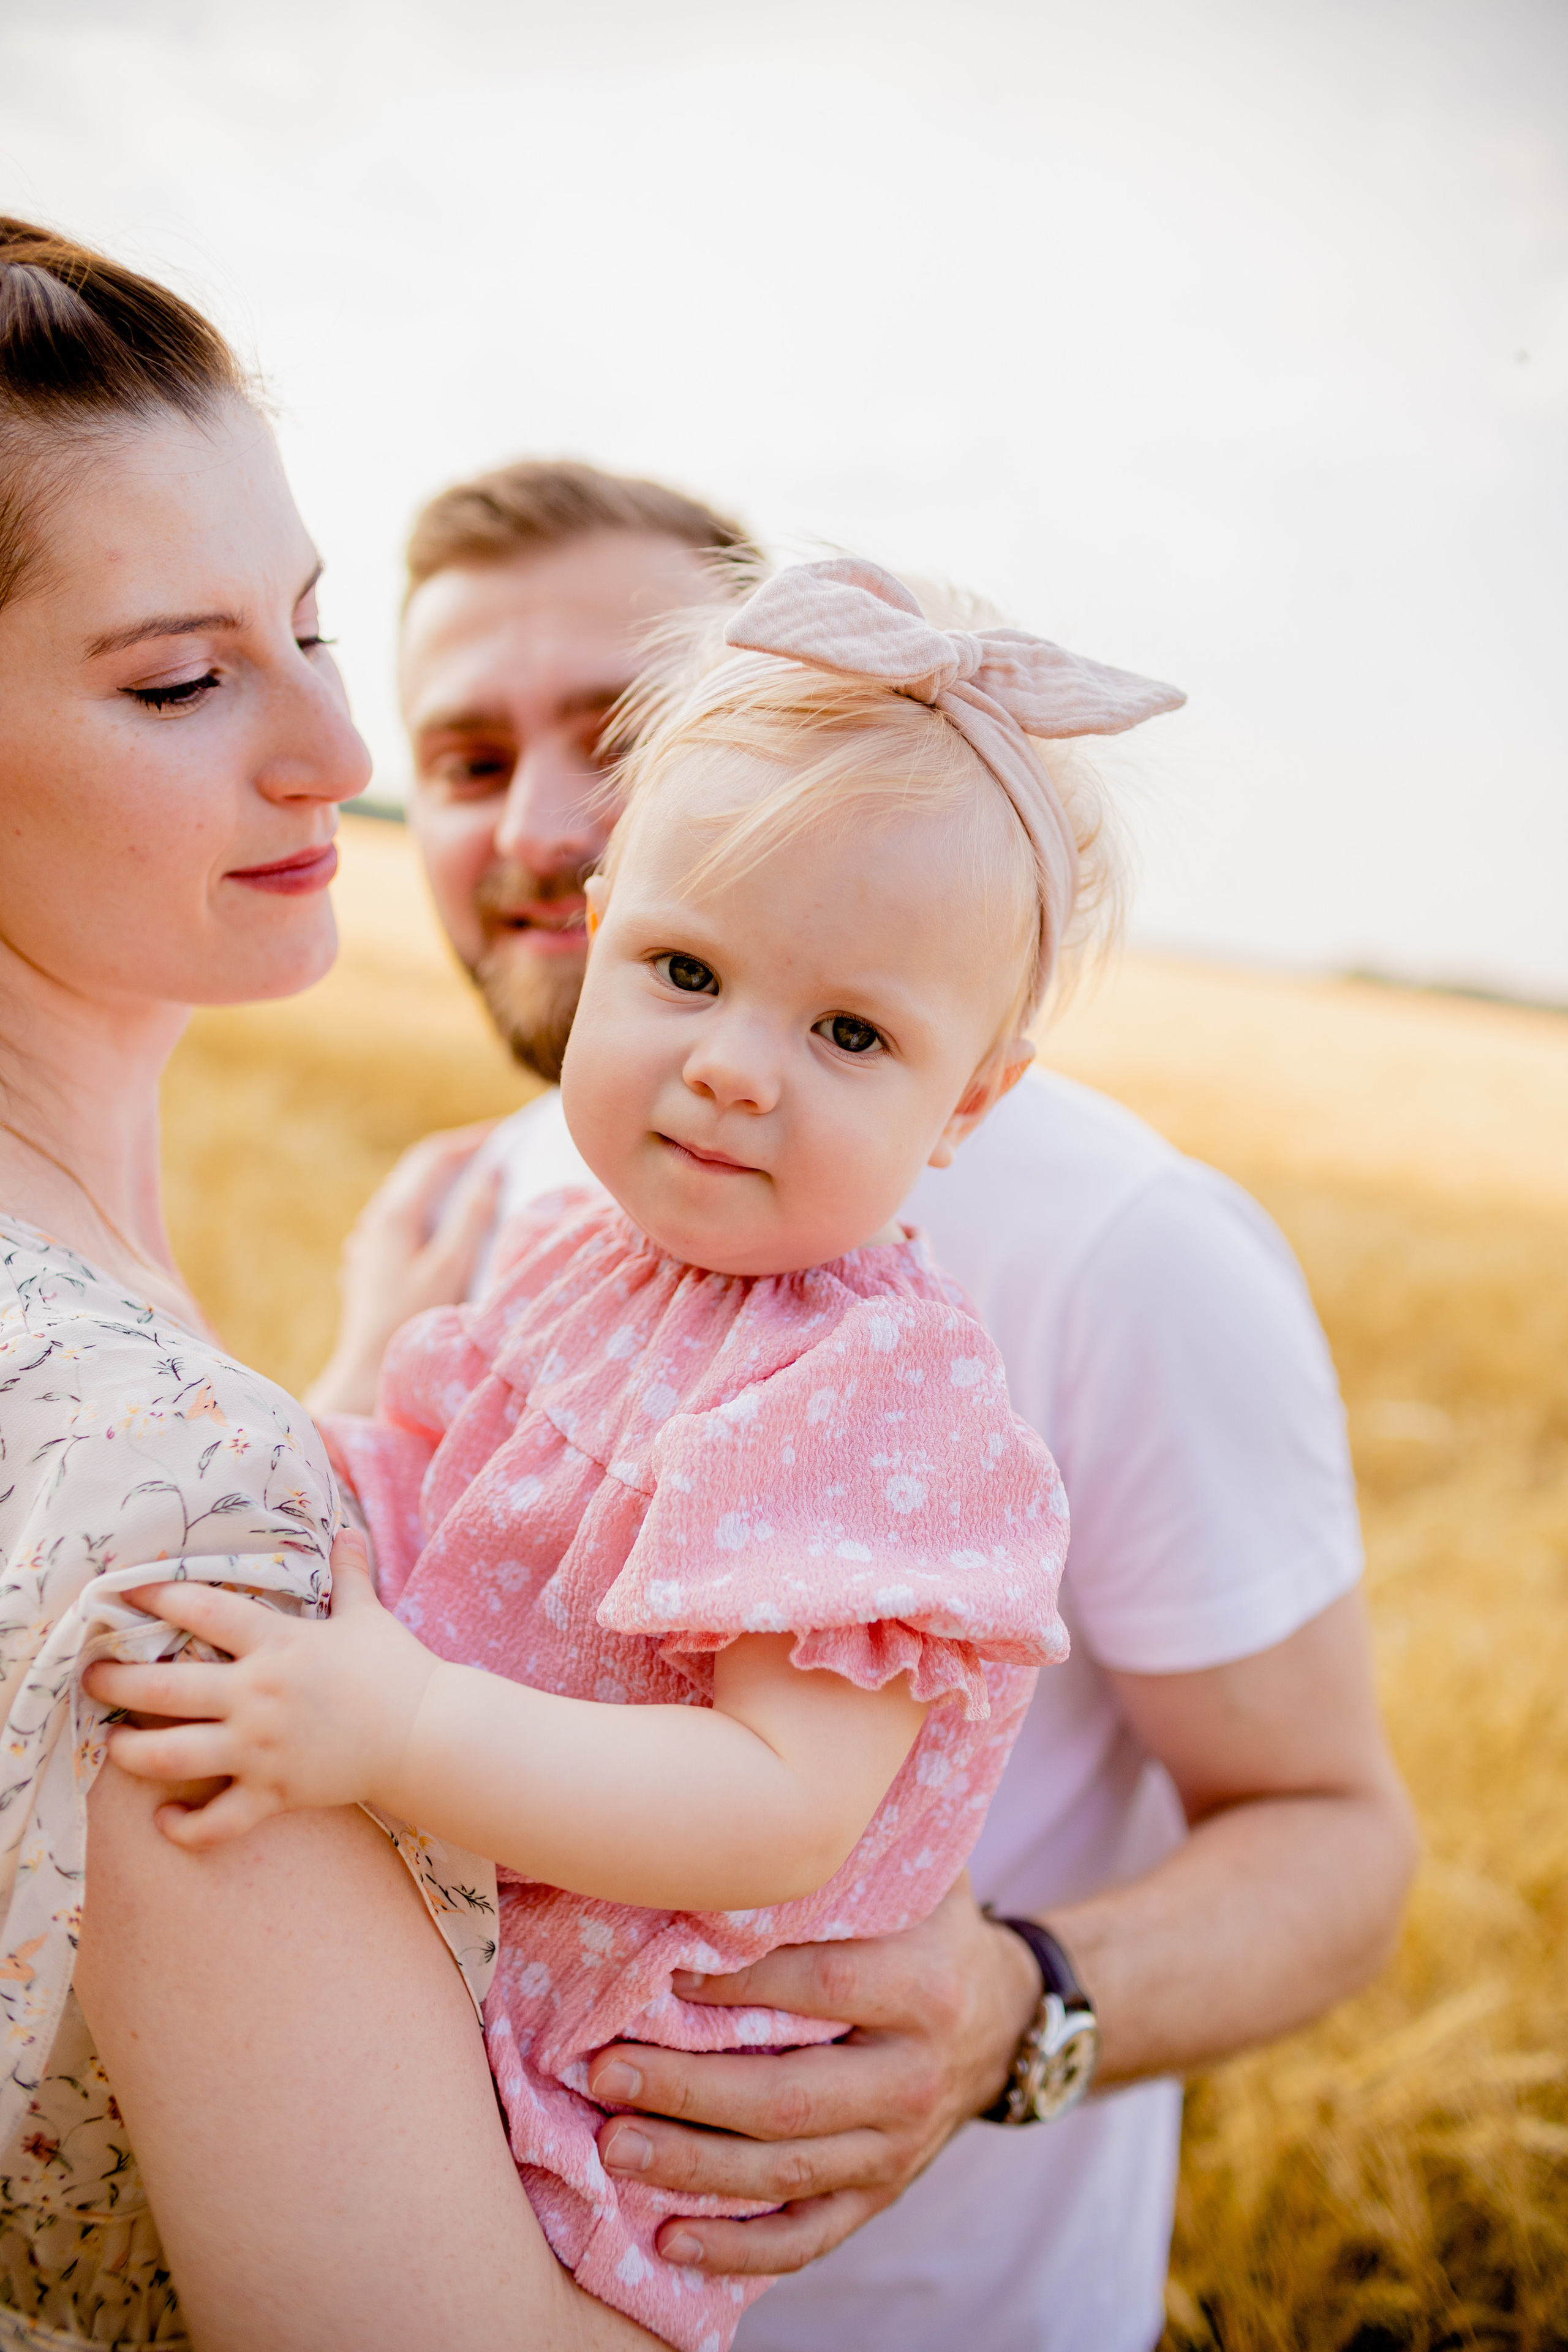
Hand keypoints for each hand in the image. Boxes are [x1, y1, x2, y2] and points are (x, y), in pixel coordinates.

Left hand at [82, 1532, 438, 1847]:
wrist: (425, 1734)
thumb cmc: (395, 1669)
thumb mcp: (368, 1614)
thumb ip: (349, 1572)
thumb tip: (347, 1528)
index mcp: (276, 1644)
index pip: (200, 1609)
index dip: (154, 1596)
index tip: (120, 1592)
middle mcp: (257, 1695)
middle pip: (162, 1689)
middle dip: (115, 1683)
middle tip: (92, 1678)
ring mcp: (261, 1749)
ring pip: (172, 1757)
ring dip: (131, 1753)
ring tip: (113, 1745)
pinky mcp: (274, 1793)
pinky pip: (216, 1822)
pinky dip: (185, 1827)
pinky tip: (165, 1819)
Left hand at [306, 1125, 500, 1415]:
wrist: (366, 1371)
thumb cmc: (411, 1321)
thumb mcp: (451, 1268)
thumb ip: (471, 1219)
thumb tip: (491, 1175)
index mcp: (394, 1215)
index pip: (434, 1157)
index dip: (472, 1140)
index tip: (506, 1133)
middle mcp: (375, 1221)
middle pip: (418, 1170)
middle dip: (458, 1155)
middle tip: (496, 1148)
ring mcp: (367, 1241)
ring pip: (408, 1193)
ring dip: (442, 1180)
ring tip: (476, 1178)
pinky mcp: (368, 1262)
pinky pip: (401, 1218)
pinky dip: (429, 1206)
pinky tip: (444, 1222)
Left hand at [587, 1876, 1041, 2273]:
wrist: (1008, 2020)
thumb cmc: (932, 1930)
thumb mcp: (920, 1877)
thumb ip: (855, 1849)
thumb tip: (768, 1796)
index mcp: (923, 1987)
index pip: (823, 1988)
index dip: (743, 1987)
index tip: (665, 1977)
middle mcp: (914, 2077)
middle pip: (789, 2096)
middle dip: (687, 2091)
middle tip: (603, 2073)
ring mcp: (898, 2147)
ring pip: (787, 2173)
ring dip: (692, 2168)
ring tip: (612, 2147)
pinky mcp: (883, 2193)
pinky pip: (810, 2236)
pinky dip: (739, 2250)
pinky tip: (670, 2241)